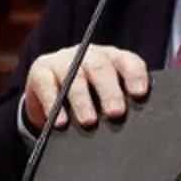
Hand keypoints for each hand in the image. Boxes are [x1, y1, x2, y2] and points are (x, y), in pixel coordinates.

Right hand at [24, 44, 148, 129]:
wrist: (50, 94)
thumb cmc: (88, 99)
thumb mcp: (104, 98)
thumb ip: (120, 104)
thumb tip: (135, 126)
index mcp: (112, 59)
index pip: (127, 61)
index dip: (134, 75)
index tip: (139, 94)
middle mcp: (89, 55)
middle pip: (100, 68)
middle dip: (109, 91)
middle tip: (116, 113)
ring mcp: (63, 60)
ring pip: (74, 76)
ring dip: (82, 100)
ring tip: (89, 122)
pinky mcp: (40, 70)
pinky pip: (46, 85)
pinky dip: (53, 104)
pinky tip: (60, 122)